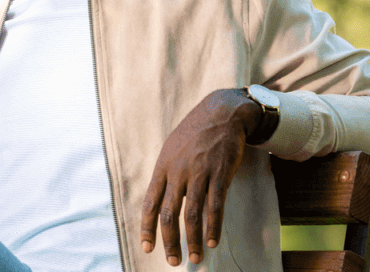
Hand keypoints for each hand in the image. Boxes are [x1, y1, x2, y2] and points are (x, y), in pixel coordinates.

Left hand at [139, 89, 262, 265]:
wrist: (221, 114)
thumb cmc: (195, 133)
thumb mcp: (172, 149)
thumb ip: (167, 174)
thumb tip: (161, 200)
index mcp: (163, 166)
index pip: (150, 203)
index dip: (147, 228)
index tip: (148, 247)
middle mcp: (177, 171)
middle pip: (168, 213)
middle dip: (169, 241)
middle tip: (173, 261)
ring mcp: (199, 172)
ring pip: (191, 214)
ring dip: (191, 240)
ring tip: (194, 257)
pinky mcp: (220, 174)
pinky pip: (215, 206)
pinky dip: (213, 227)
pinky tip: (212, 241)